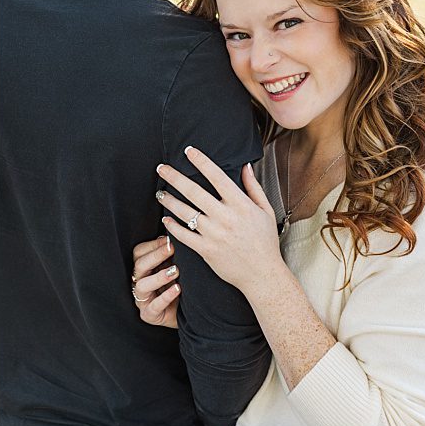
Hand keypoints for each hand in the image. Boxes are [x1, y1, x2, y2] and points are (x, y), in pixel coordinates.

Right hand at [131, 235, 179, 327]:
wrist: (189, 310)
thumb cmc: (181, 283)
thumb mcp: (176, 265)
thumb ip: (173, 252)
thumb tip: (176, 232)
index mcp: (144, 268)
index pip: (139, 252)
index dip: (153, 245)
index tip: (169, 239)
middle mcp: (139, 282)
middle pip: (139, 266)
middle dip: (156, 256)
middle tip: (172, 249)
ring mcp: (142, 300)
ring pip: (143, 286)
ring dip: (159, 276)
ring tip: (176, 271)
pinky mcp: (149, 315)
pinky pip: (154, 306)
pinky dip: (165, 297)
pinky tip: (177, 289)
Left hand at [156, 148, 281, 291]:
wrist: (262, 274)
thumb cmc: (265, 241)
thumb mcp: (265, 211)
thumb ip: (253, 187)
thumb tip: (245, 166)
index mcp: (241, 205)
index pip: (217, 177)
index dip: (202, 162)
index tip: (189, 151)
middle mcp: (225, 217)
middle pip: (194, 192)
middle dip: (175, 177)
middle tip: (161, 168)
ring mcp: (214, 234)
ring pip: (185, 212)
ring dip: (169, 200)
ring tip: (160, 192)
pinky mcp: (205, 250)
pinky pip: (184, 235)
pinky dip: (172, 226)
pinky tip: (165, 218)